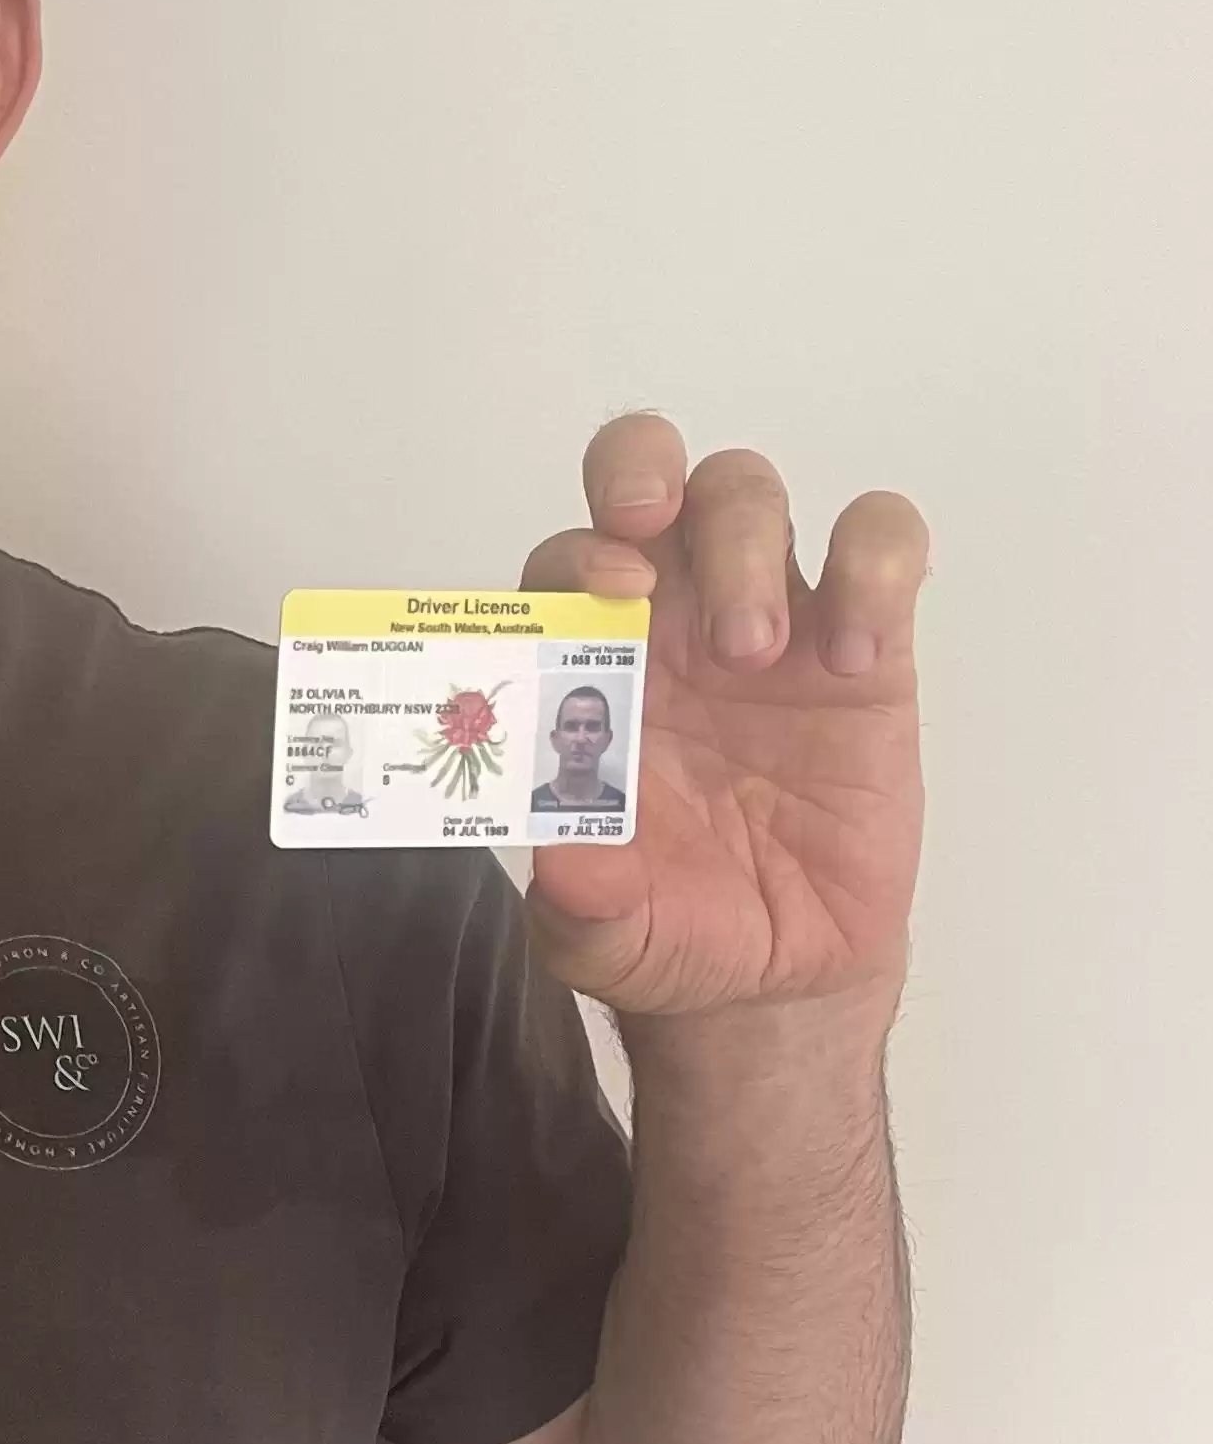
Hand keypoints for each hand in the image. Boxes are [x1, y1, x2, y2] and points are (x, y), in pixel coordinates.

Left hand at [517, 411, 926, 1017]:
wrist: (778, 972)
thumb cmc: (673, 924)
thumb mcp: (605, 939)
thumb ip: (579, 903)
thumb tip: (563, 861)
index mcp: (588, 672)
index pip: (562, 565)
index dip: (573, 553)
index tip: (602, 590)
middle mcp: (668, 623)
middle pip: (651, 479)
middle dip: (643, 471)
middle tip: (650, 526)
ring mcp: (769, 621)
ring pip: (749, 494)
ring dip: (744, 543)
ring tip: (758, 651)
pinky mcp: (868, 645)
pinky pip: (881, 545)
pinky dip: (876, 567)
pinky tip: (858, 658)